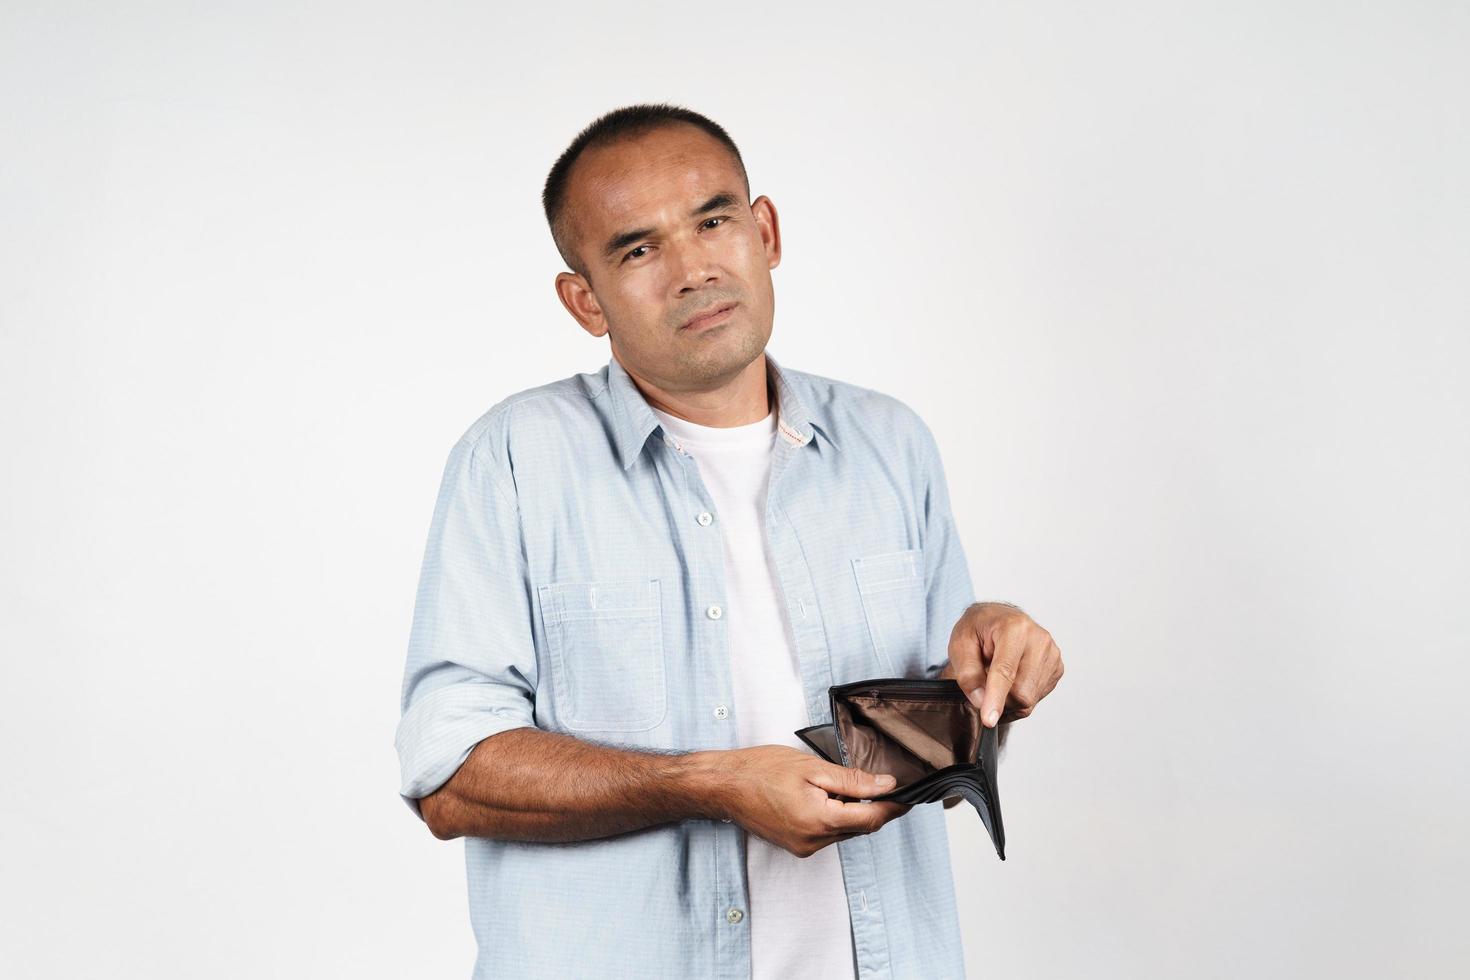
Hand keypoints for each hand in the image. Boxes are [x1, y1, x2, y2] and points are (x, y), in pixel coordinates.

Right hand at [718, 745, 911, 856]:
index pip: (872, 819)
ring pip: (843, 831)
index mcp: (820, 821)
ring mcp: (803, 847)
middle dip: (873, 807)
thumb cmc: (760, 770)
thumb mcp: (812, 767)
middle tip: (880, 783)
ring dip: (852, 812)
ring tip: (842, 785)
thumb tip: (885, 785)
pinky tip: (825, 797)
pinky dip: (834, 817)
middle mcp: (813, 842)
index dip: (893, 807)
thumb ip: (852, 780)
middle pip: (859, 827)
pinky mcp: (795, 846)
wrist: (723, 786)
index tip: (908, 796)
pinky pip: (827, 834)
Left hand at [940, 601, 1063, 728]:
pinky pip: (1036, 698)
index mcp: (1014, 628)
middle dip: (998, 699)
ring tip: (996, 678)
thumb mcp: (960, 644)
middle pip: (1021, 693)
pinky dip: (1019, 697)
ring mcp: (1052, 654)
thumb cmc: (978, 629)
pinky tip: (1011, 680)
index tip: (989, 719)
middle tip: (982, 685)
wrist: (998, 618)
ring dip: (1008, 699)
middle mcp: (1039, 639)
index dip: (996, 698)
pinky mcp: (1057, 668)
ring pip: (1029, 699)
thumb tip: (981, 701)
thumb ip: (967, 674)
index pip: (1005, 671)